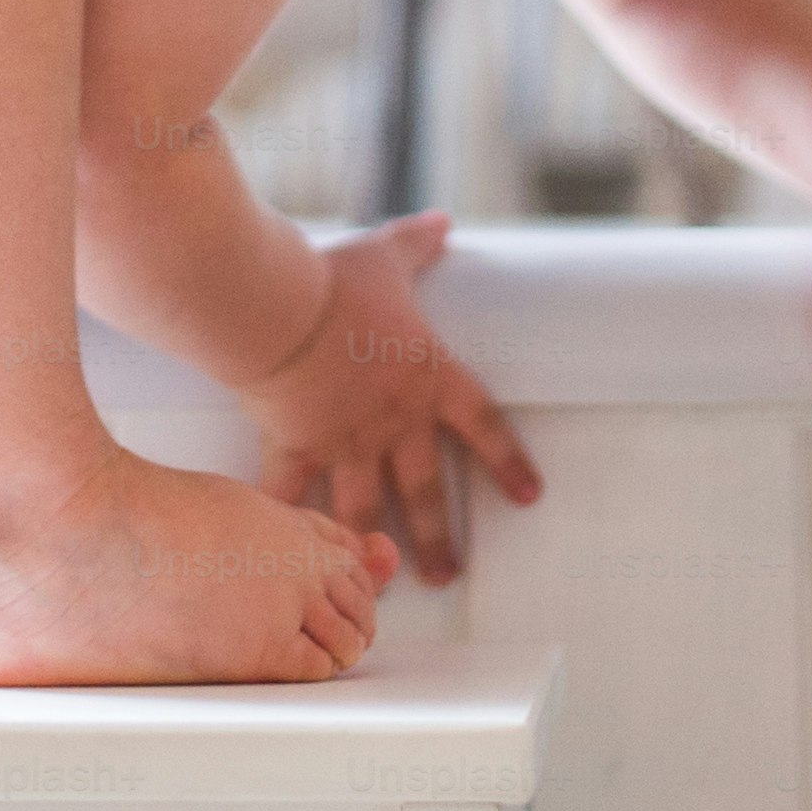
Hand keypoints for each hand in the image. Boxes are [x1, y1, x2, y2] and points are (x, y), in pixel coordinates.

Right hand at [231, 210, 544, 586]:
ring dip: (378, 551)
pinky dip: (289, 527)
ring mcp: (348, 442)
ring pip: (369, 510)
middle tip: (448, 574)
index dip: (506, 460)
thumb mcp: (385, 257)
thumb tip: (444, 222)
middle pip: (426, 488)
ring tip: (385, 588)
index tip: (528, 495)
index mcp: (427, 378)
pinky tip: (286, 561)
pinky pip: (294, 498)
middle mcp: (395, 420)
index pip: (483, 425)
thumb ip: (417, 244)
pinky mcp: (299, 448)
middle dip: (439, 535)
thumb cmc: (337, 282)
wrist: (284, 312)